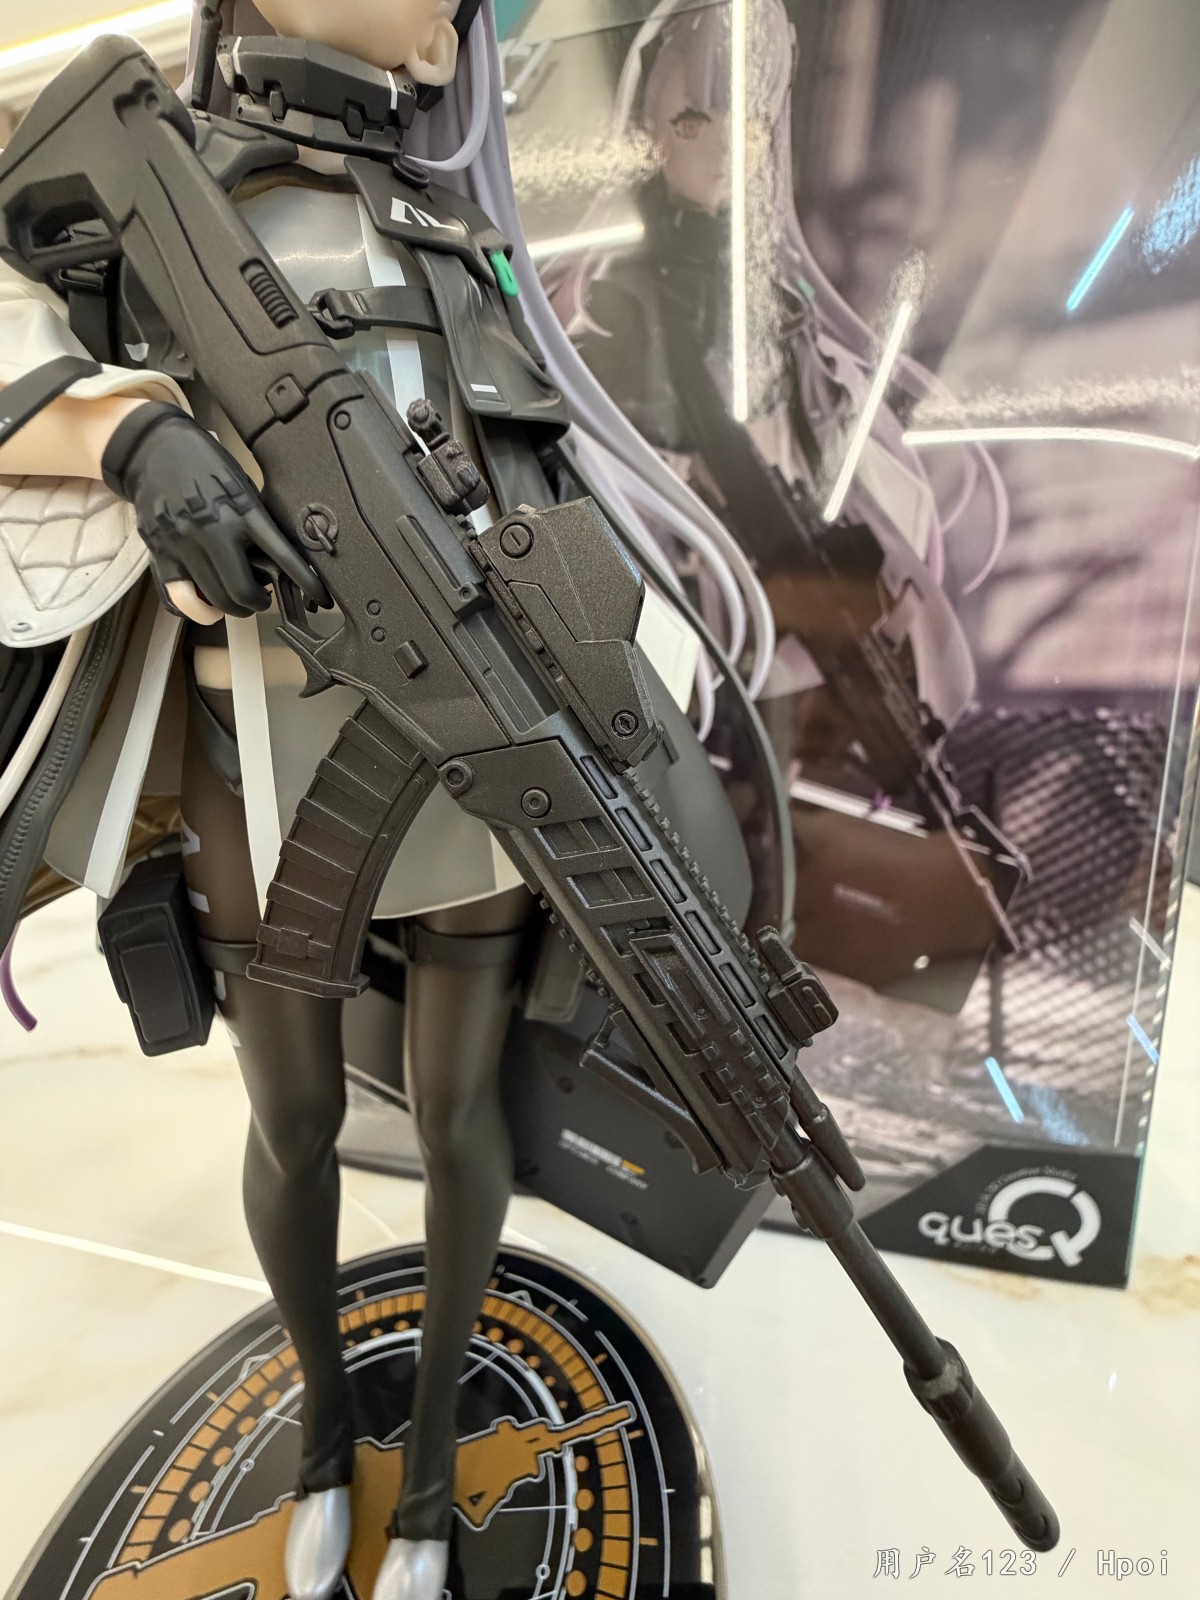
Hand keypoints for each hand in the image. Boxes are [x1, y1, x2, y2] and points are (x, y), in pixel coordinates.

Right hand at [101, 401, 327, 619]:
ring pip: (213, 600)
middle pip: (241, 592)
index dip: (305, 582)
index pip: (282, 556)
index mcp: (242, 510)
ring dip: (231, 608)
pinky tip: (206, 603)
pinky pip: (179, 599)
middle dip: (257, 603)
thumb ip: (256, 520)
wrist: (152, 446)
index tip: (320, 597)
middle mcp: (212, 530)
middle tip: (261, 599)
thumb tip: (277, 559)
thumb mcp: (241, 484)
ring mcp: (182, 543)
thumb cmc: (204, 463)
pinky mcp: (159, 551)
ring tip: (236, 599)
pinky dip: (197, 609)